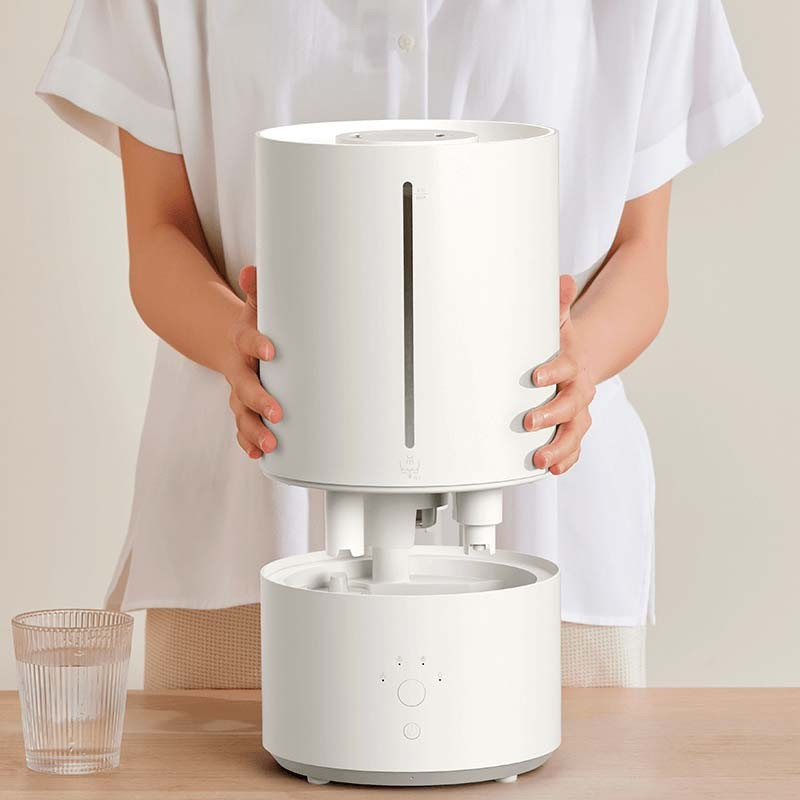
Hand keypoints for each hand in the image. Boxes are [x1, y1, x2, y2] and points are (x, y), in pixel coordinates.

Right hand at [224, 266, 282, 458]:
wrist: (226, 342)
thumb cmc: (254, 325)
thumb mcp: (255, 306)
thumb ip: (257, 291)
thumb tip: (252, 270)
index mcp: (243, 341)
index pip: (248, 340)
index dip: (258, 344)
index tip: (271, 349)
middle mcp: (239, 369)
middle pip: (245, 386)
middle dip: (260, 400)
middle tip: (277, 413)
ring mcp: (239, 391)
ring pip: (242, 413)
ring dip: (254, 430)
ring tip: (270, 444)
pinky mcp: (243, 407)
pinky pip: (242, 427)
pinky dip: (248, 441)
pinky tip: (258, 454)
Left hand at [524, 275, 594, 474]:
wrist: (579, 364)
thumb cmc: (558, 346)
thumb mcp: (557, 325)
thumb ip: (558, 306)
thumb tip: (560, 279)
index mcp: (572, 365)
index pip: (565, 367)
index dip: (553, 372)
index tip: (535, 377)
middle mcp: (578, 391)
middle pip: (570, 405)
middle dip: (551, 414)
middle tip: (528, 421)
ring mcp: (577, 414)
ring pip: (573, 432)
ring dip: (558, 446)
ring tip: (538, 458)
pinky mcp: (573, 430)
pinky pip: (573, 448)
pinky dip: (565, 460)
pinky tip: (552, 469)